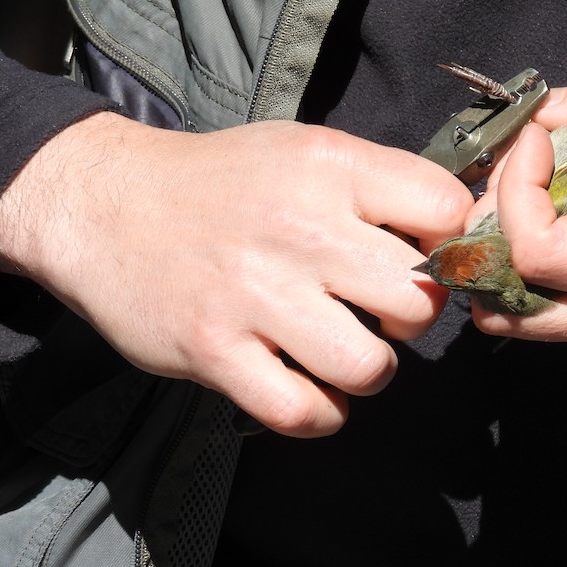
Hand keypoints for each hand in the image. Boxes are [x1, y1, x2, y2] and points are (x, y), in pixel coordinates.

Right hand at [0, 112, 471, 436]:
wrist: (102, 205)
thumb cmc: (222, 185)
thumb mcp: (302, 153)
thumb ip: (379, 186)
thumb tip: (464, 229)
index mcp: (329, 168)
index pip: (445, 210)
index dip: (450, 244)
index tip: (424, 258)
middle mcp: (299, 229)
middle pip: (420, 301)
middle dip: (412, 318)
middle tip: (378, 311)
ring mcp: (255, 295)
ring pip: (371, 366)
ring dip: (368, 371)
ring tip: (342, 352)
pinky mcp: (215, 352)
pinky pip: (303, 411)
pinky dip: (319, 414)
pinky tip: (308, 390)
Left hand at [472, 67, 566, 355]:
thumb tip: (551, 113)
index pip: (533, 253)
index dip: (514, 190)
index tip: (539, 139)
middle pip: (515, 309)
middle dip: (492, 243)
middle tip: (508, 183)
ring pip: (540, 323)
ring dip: (518, 264)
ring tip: (535, 201)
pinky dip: (554, 278)